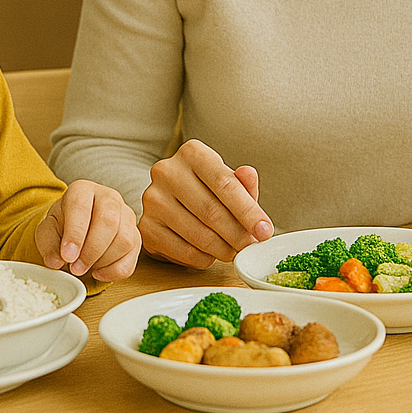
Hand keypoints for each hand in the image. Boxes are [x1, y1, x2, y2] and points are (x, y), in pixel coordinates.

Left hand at [36, 181, 139, 281]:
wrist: (77, 226)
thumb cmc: (63, 225)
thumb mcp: (48, 230)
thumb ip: (48, 244)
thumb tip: (55, 261)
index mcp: (83, 190)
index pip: (81, 207)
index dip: (75, 233)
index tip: (67, 256)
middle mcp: (108, 197)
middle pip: (109, 222)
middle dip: (92, 251)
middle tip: (76, 268)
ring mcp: (126, 215)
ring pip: (124, 240)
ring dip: (103, 261)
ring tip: (85, 267)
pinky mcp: (136, 235)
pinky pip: (132, 256)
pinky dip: (115, 270)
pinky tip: (98, 271)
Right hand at [137, 139, 273, 268]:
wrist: (172, 199)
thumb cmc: (207, 189)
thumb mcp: (227, 181)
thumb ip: (242, 182)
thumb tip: (249, 175)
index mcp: (191, 153)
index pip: (224, 184)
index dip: (248, 211)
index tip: (265, 231)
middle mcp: (167, 171)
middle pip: (211, 211)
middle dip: (238, 235)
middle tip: (251, 247)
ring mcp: (153, 199)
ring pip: (198, 234)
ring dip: (224, 249)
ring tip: (234, 251)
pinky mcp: (146, 227)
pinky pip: (183, 252)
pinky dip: (204, 259)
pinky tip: (211, 254)